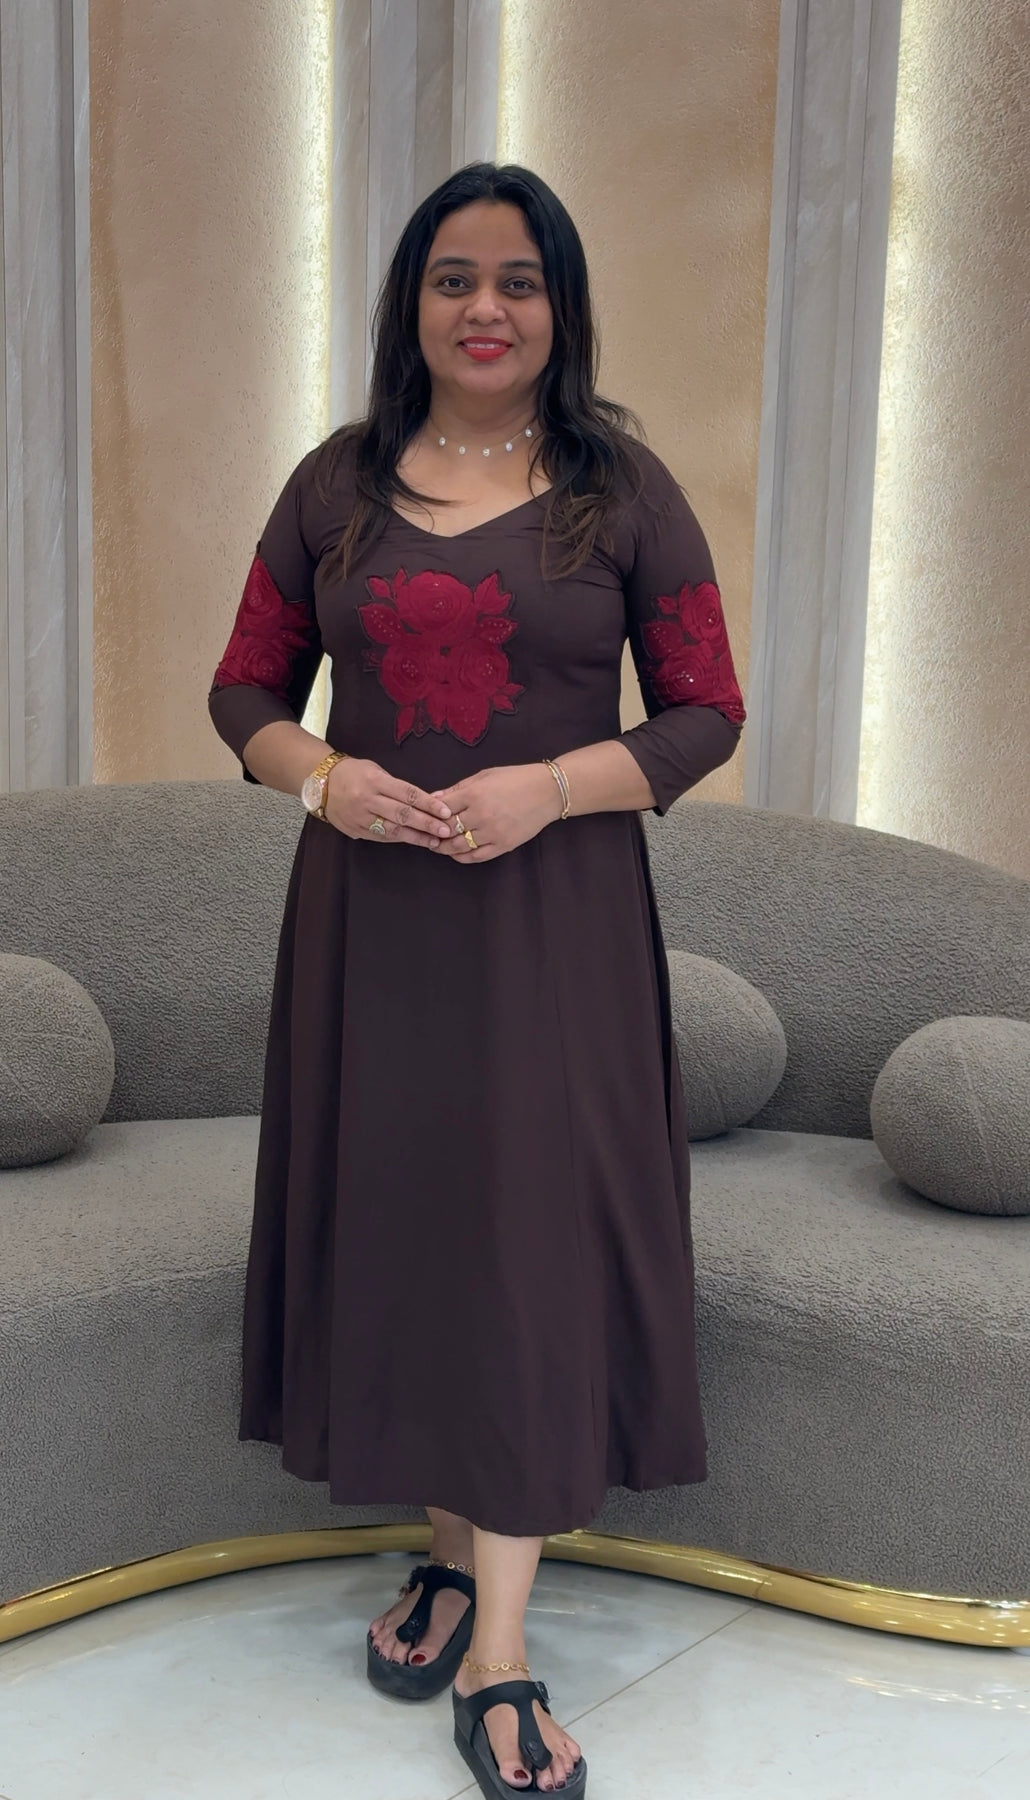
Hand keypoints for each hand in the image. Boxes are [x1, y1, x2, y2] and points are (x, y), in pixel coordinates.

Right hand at [323, 757, 453, 846]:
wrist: (321, 782)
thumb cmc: (353, 773)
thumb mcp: (375, 770)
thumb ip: (397, 787)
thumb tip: (424, 803)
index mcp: (375, 781)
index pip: (408, 794)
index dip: (428, 804)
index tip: (446, 812)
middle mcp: (367, 800)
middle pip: (402, 814)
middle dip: (427, 824)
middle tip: (446, 831)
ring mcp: (360, 817)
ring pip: (392, 830)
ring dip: (416, 837)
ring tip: (434, 841)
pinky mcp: (355, 830)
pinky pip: (381, 836)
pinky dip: (399, 839)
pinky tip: (414, 841)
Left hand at [429, 763, 562, 862]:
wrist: (548, 792)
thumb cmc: (515, 779)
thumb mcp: (485, 776)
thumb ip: (459, 788)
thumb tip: (435, 797)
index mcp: (475, 794)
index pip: (443, 808)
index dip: (430, 814)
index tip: (424, 817)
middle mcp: (481, 814)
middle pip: (447, 829)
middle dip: (434, 833)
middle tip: (426, 835)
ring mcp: (492, 832)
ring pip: (459, 846)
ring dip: (444, 847)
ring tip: (437, 846)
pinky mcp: (503, 845)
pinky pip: (476, 856)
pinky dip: (462, 857)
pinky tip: (456, 854)